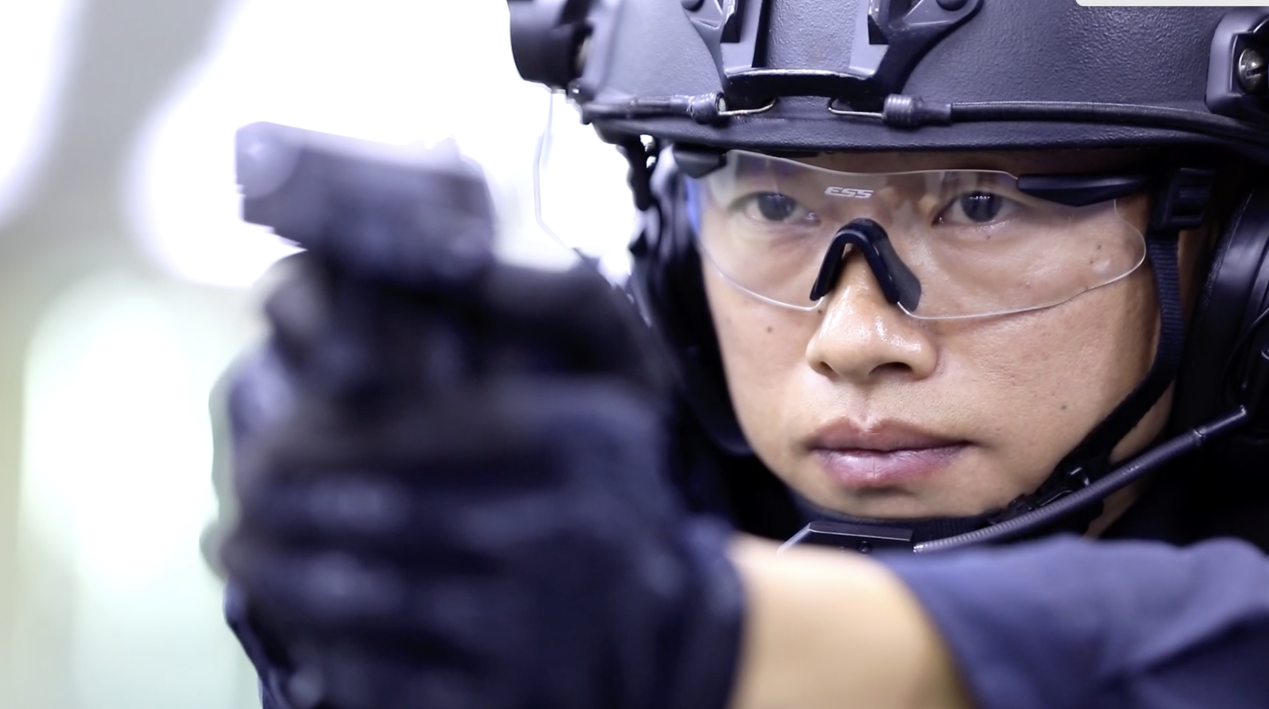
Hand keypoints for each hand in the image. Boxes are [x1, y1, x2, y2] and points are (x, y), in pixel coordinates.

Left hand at [220, 255, 745, 708]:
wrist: (666, 633)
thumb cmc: (604, 495)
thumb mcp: (608, 390)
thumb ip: (537, 314)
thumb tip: (424, 279)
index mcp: (582, 442)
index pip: (422, 431)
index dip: (324, 437)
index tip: (269, 440)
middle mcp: (565, 532)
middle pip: (385, 512)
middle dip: (286, 506)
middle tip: (241, 497)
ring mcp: (538, 625)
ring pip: (370, 595)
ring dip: (282, 573)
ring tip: (242, 551)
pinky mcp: (509, 697)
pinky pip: (385, 675)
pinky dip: (321, 647)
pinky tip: (290, 620)